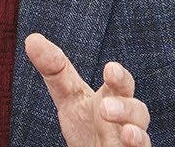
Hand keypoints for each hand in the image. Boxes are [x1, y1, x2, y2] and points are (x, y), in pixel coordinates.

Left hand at [25, 33, 150, 146]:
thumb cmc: (86, 124)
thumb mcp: (67, 96)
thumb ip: (53, 69)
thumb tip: (32, 38)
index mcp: (113, 97)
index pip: (118, 83)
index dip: (117, 76)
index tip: (110, 69)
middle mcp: (127, 119)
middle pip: (137, 108)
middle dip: (127, 105)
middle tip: (106, 101)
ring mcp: (130, 141)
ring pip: (142, 135)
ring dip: (130, 127)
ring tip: (111, 118)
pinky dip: (136, 145)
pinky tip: (126, 140)